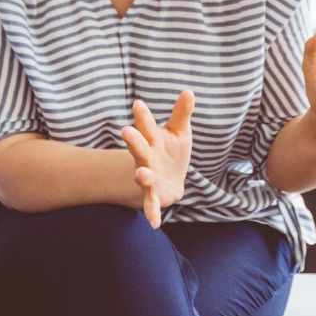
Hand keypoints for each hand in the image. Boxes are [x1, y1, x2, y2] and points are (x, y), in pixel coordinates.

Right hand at [120, 90, 194, 228]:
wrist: (171, 178)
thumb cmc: (172, 151)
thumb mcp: (180, 131)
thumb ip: (182, 113)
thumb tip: (189, 91)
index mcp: (152, 140)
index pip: (147, 126)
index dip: (143, 116)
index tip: (138, 103)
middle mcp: (146, 158)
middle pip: (140, 149)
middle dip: (134, 142)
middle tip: (126, 131)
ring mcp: (148, 177)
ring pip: (143, 176)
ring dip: (142, 176)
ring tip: (140, 174)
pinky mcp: (154, 195)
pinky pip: (151, 205)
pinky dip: (152, 213)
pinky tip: (155, 223)